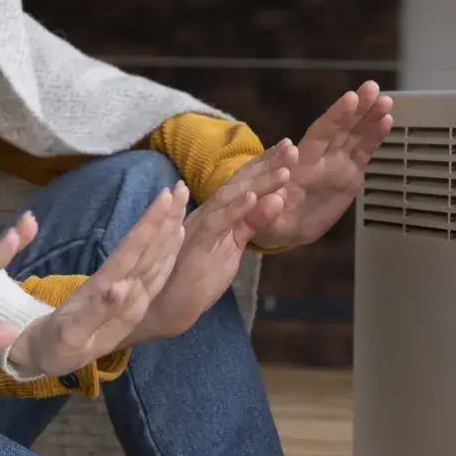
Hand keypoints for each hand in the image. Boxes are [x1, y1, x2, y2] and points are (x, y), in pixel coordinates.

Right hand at [5, 186, 186, 376]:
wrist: (49, 357)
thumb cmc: (56, 347)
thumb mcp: (72, 337)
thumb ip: (98, 312)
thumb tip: (118, 286)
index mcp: (115, 299)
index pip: (136, 255)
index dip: (152, 226)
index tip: (165, 198)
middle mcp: (129, 296)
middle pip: (152, 252)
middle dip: (166, 220)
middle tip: (181, 188)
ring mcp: (131, 298)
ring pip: (155, 260)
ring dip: (169, 230)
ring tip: (180, 202)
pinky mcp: (127, 300)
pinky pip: (153, 271)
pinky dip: (165, 251)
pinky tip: (173, 234)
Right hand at [125, 147, 292, 345]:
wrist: (164, 309)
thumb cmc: (196, 277)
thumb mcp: (232, 247)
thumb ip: (251, 223)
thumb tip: (276, 199)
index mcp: (217, 214)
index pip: (243, 185)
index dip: (265, 165)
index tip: (291, 148)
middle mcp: (206, 214)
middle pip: (237, 183)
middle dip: (265, 164)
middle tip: (291, 147)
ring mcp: (199, 229)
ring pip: (229, 198)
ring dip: (257, 183)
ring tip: (284, 171)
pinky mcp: (195, 248)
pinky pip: (216, 224)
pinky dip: (234, 210)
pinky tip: (253, 198)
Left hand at [248, 81, 395, 250]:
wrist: (282, 229)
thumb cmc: (271, 222)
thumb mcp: (265, 220)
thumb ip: (268, 211)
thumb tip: (273, 201)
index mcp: (300, 164)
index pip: (320, 134)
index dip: (335, 117)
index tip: (349, 99)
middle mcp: (320, 158)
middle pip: (340, 128)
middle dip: (356, 108)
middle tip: (372, 88)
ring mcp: (336, 164)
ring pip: (354, 135)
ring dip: (370, 116)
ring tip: (386, 100)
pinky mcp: (349, 174)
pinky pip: (363, 151)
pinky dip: (375, 136)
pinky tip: (387, 120)